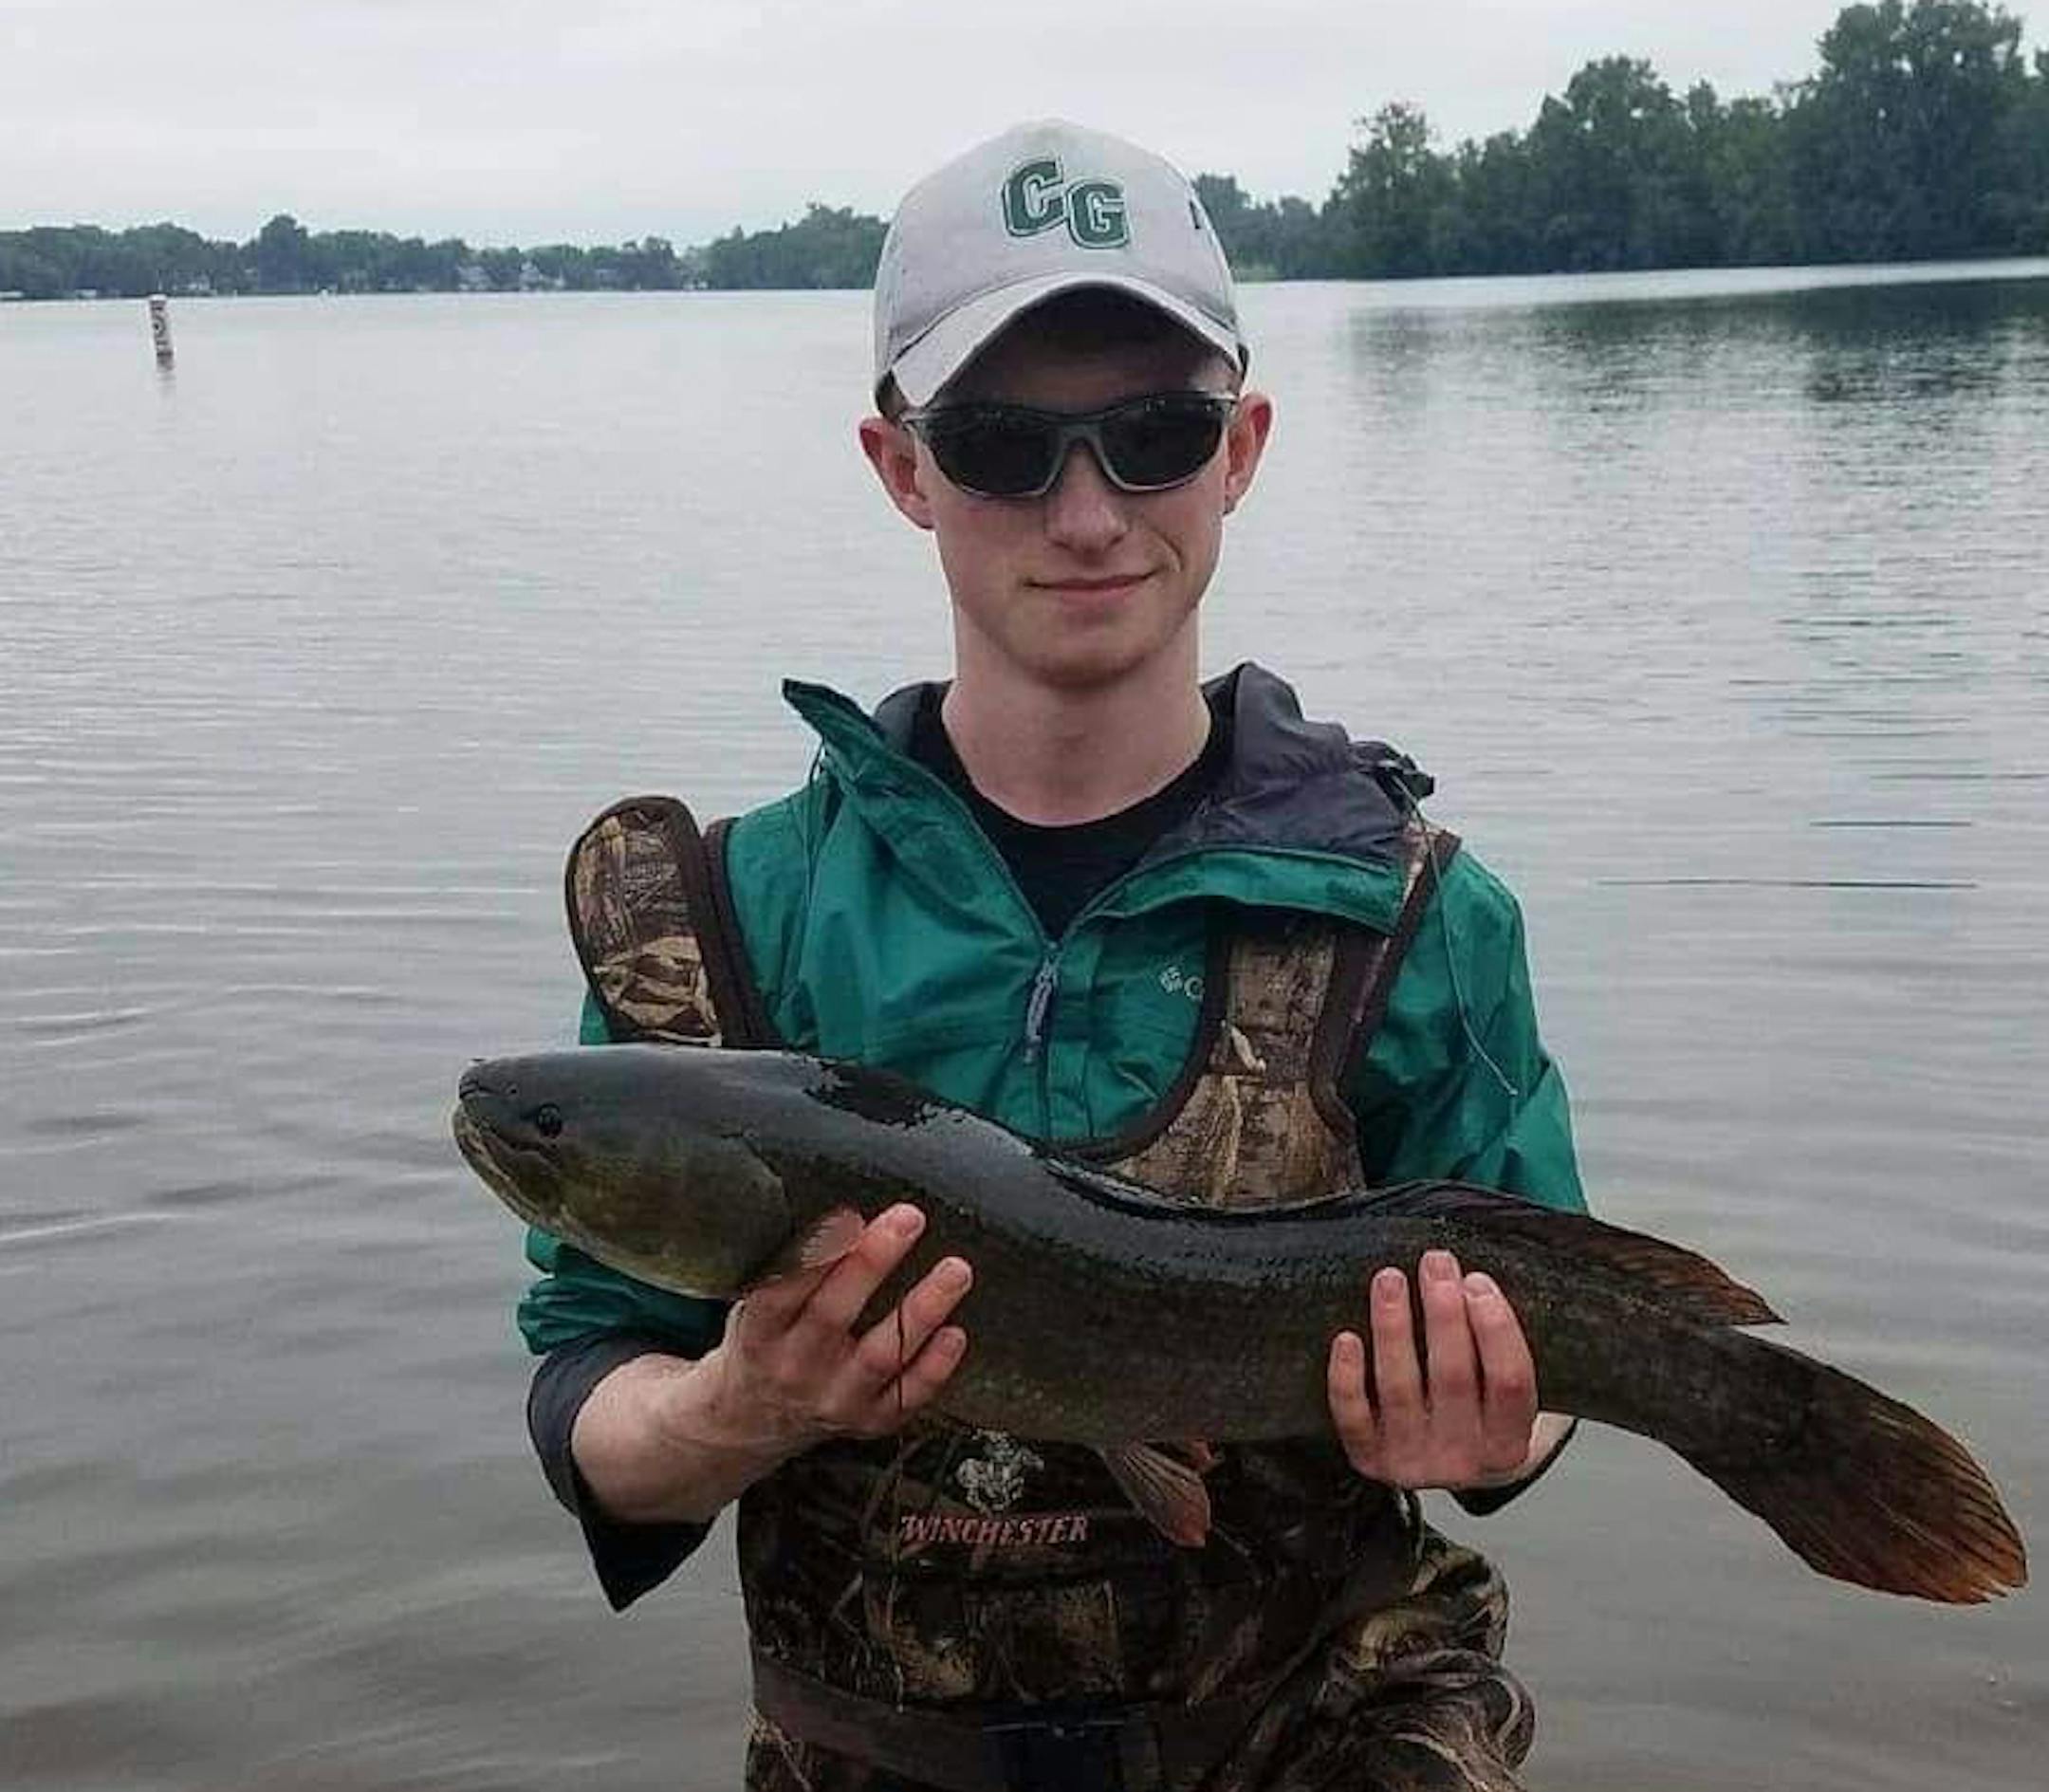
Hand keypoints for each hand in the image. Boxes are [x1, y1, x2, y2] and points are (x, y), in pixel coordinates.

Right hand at [704, 1204, 971, 1448]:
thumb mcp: (754, 1300)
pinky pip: (904, 1397)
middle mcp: (793, 1368)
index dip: (813, 1255)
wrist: (752, 1417)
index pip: (779, 1293)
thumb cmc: (764, 1337)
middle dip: (872, 1264)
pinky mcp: (867, 1420)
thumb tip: (844, 1204)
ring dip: (921, 1311)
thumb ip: (789, 1264)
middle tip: (910, 1218)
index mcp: (758, 1333)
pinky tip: (956, 1333)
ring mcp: (832, 1399)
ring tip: (956, 1270)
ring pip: (879, 1357)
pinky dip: (932, 1369)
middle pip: (833, 1316)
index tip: (847, 1216)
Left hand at [1326, 1249, 1540, 1490]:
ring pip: (1399, 1387)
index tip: (1477, 1280)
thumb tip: (1479, 1278)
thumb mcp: (1511, 1394)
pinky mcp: (1371, 1458)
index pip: (1510, 1381)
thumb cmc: (1480, 1413)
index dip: (1495, 1327)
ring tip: (1390, 1280)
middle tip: (1435, 1264)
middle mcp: (1463, 1458)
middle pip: (1453, 1377)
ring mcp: (1413, 1461)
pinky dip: (1347, 1376)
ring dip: (1393, 1326)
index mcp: (1509, 1443)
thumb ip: (1506, 1347)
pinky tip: (1347, 1338)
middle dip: (1442, 1312)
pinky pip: (1353, 1416)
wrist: (1448, 1467)